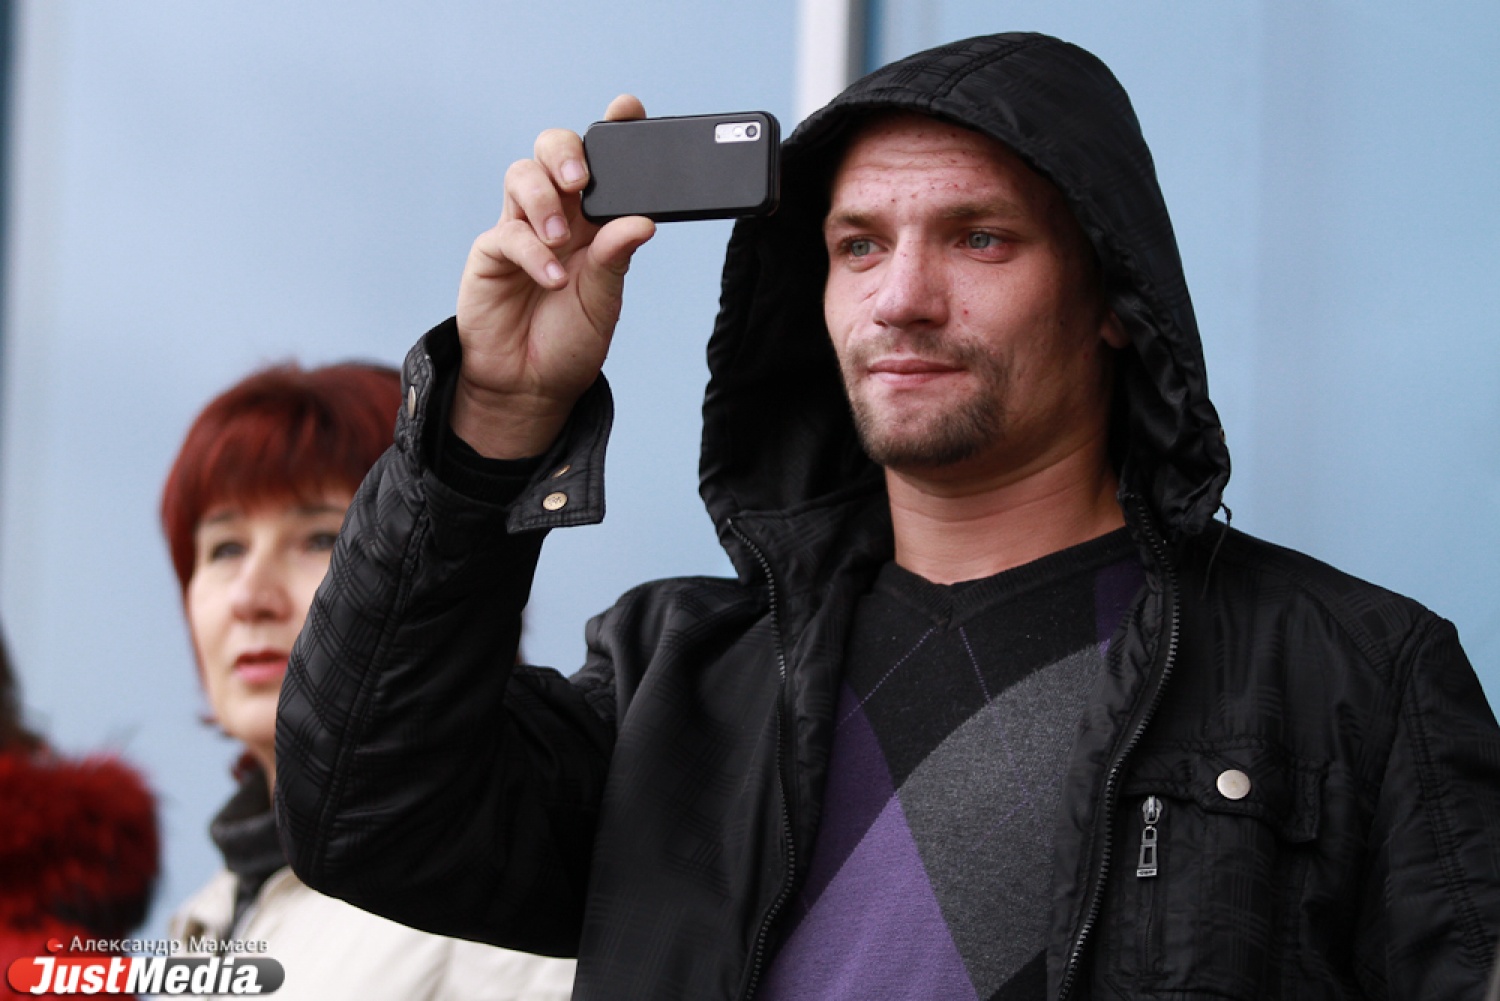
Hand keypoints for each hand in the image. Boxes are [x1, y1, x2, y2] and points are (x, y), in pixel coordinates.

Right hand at [452, 95, 656, 457]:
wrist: (531, 386)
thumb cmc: (571, 339)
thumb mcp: (605, 300)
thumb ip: (616, 258)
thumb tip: (642, 221)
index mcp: (593, 219)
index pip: (602, 163)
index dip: (612, 130)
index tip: (627, 109)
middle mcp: (557, 214)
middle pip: (552, 151)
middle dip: (566, 152)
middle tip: (581, 181)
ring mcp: (521, 229)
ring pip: (522, 175)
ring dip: (544, 200)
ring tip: (560, 239)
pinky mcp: (492, 253)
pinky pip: (507, 232)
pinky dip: (533, 253)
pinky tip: (551, 278)